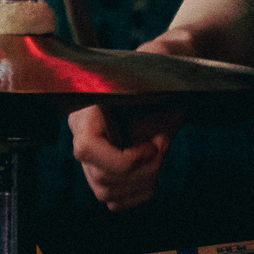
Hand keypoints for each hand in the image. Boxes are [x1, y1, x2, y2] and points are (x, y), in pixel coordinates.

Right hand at [69, 36, 196, 210]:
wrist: (170, 83)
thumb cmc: (166, 66)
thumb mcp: (167, 56)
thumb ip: (162, 53)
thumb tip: (159, 54)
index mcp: (89, 106)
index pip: (86, 147)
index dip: (120, 159)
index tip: (153, 146)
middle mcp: (83, 134)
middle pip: (100, 177)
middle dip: (142, 170)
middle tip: (162, 144)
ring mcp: (92, 157)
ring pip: (106, 192)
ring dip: (142, 183)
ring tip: (160, 153)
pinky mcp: (105, 173)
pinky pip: (114, 201)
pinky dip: (138, 194)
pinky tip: (154, 171)